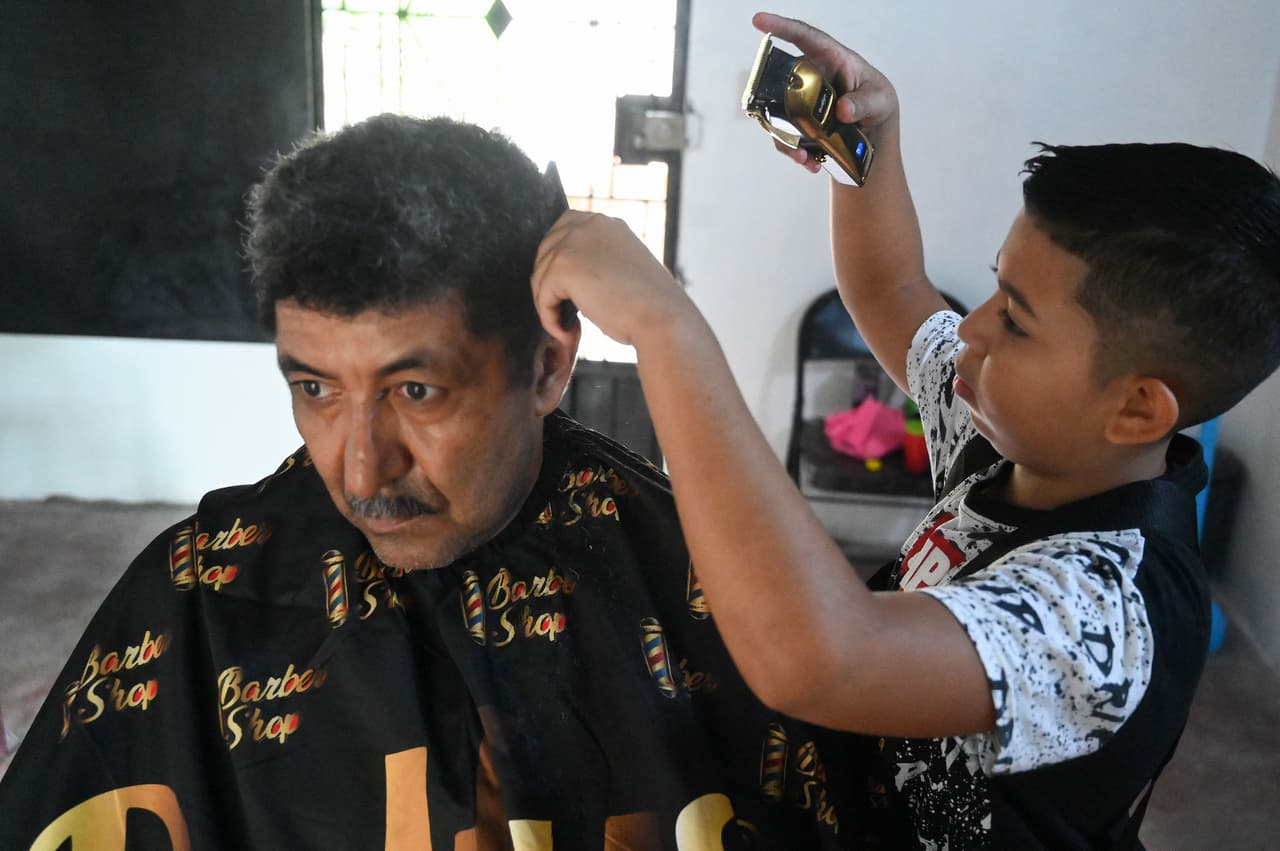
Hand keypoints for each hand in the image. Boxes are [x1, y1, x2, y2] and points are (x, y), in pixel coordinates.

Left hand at [531, 210, 688, 350]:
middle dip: (549, 283)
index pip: (565, 229)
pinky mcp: (562, 266)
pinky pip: (542, 296)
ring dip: (549, 304)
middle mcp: (589, 224)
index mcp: (606, 223)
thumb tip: (570, 280)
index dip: (559, 260)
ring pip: (541, 275)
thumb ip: (598, 263)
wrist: (662, 318)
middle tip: (564, 312)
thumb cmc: (649, 305)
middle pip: (546, 251)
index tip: (565, 288)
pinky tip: (567, 333)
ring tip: (568, 327)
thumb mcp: (623, 269)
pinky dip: (549, 319)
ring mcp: (573, 242)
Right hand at [752, 12, 898, 172]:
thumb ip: (865, 103)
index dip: (782, 27)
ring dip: (786, 138)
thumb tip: (844, 109)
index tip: (758, 21)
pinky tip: (810, 162)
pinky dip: (795, 153)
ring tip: (804, 156)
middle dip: (777, 104)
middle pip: (781, 81)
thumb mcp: (880, 102)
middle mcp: (810, 78)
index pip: (804, 37)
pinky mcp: (798, 125)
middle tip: (785, 126)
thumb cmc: (879, 105)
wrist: (875, 136)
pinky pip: (786, 137)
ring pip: (779, 114)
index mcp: (832, 59)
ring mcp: (801, 102)